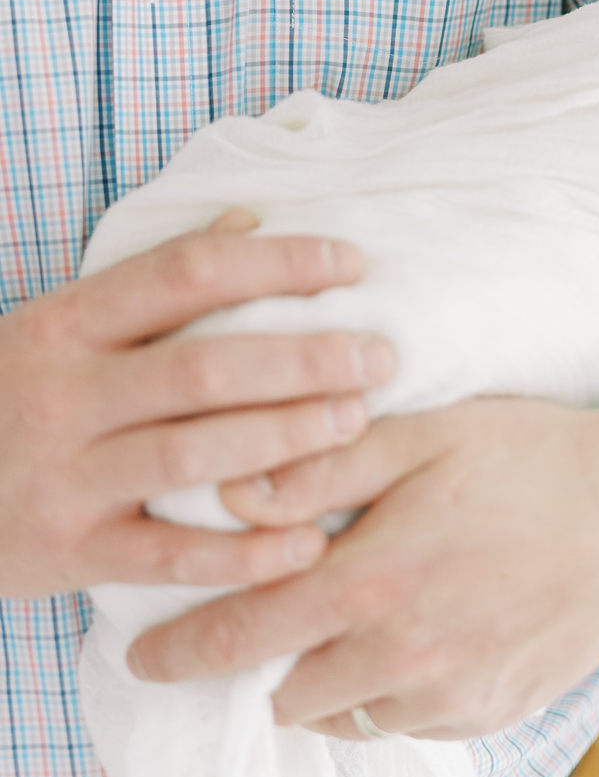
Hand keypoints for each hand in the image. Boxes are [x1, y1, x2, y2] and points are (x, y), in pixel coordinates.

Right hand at [0, 211, 392, 597]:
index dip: (277, 262)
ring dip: (286, 439)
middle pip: (205, 366)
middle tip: (382, 356)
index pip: (187, 273)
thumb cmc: (8, 394)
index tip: (352, 262)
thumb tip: (250, 221)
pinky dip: (242, 553)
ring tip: (357, 423)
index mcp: (67, 322)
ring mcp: (63, 476)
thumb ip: (151, 279)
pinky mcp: (66, 554)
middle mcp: (64, 393)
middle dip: (305, 358)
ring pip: (194, 454)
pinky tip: (307, 543)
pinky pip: (168, 555)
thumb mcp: (60, 323)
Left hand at [128, 398, 598, 737]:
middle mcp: (405, 656)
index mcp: (377, 580)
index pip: (243, 637)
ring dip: (330, 676)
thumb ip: (323, 465)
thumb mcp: (427, 433)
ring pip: (345, 715)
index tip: (144, 656)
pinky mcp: (491, 715)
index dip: (181, 652)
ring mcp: (451, 696)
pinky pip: (406, 722)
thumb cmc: (533, 455)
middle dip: (263, 660)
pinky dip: (391, 689)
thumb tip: (230, 494)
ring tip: (356, 614)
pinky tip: (417, 629)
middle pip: (285, 693)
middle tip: (274, 612)